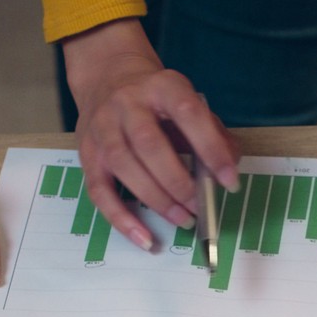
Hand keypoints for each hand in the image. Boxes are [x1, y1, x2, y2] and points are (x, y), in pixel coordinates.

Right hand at [64, 18, 239, 250]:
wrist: (108, 78)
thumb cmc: (158, 100)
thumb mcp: (189, 103)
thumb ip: (213, 134)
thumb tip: (229, 172)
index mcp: (162, 86)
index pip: (188, 114)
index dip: (211, 149)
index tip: (230, 181)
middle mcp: (127, 104)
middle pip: (149, 145)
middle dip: (178, 182)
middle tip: (199, 207)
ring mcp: (102, 128)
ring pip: (124, 166)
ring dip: (155, 200)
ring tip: (182, 219)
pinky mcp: (87, 154)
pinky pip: (100, 191)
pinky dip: (122, 219)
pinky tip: (144, 238)